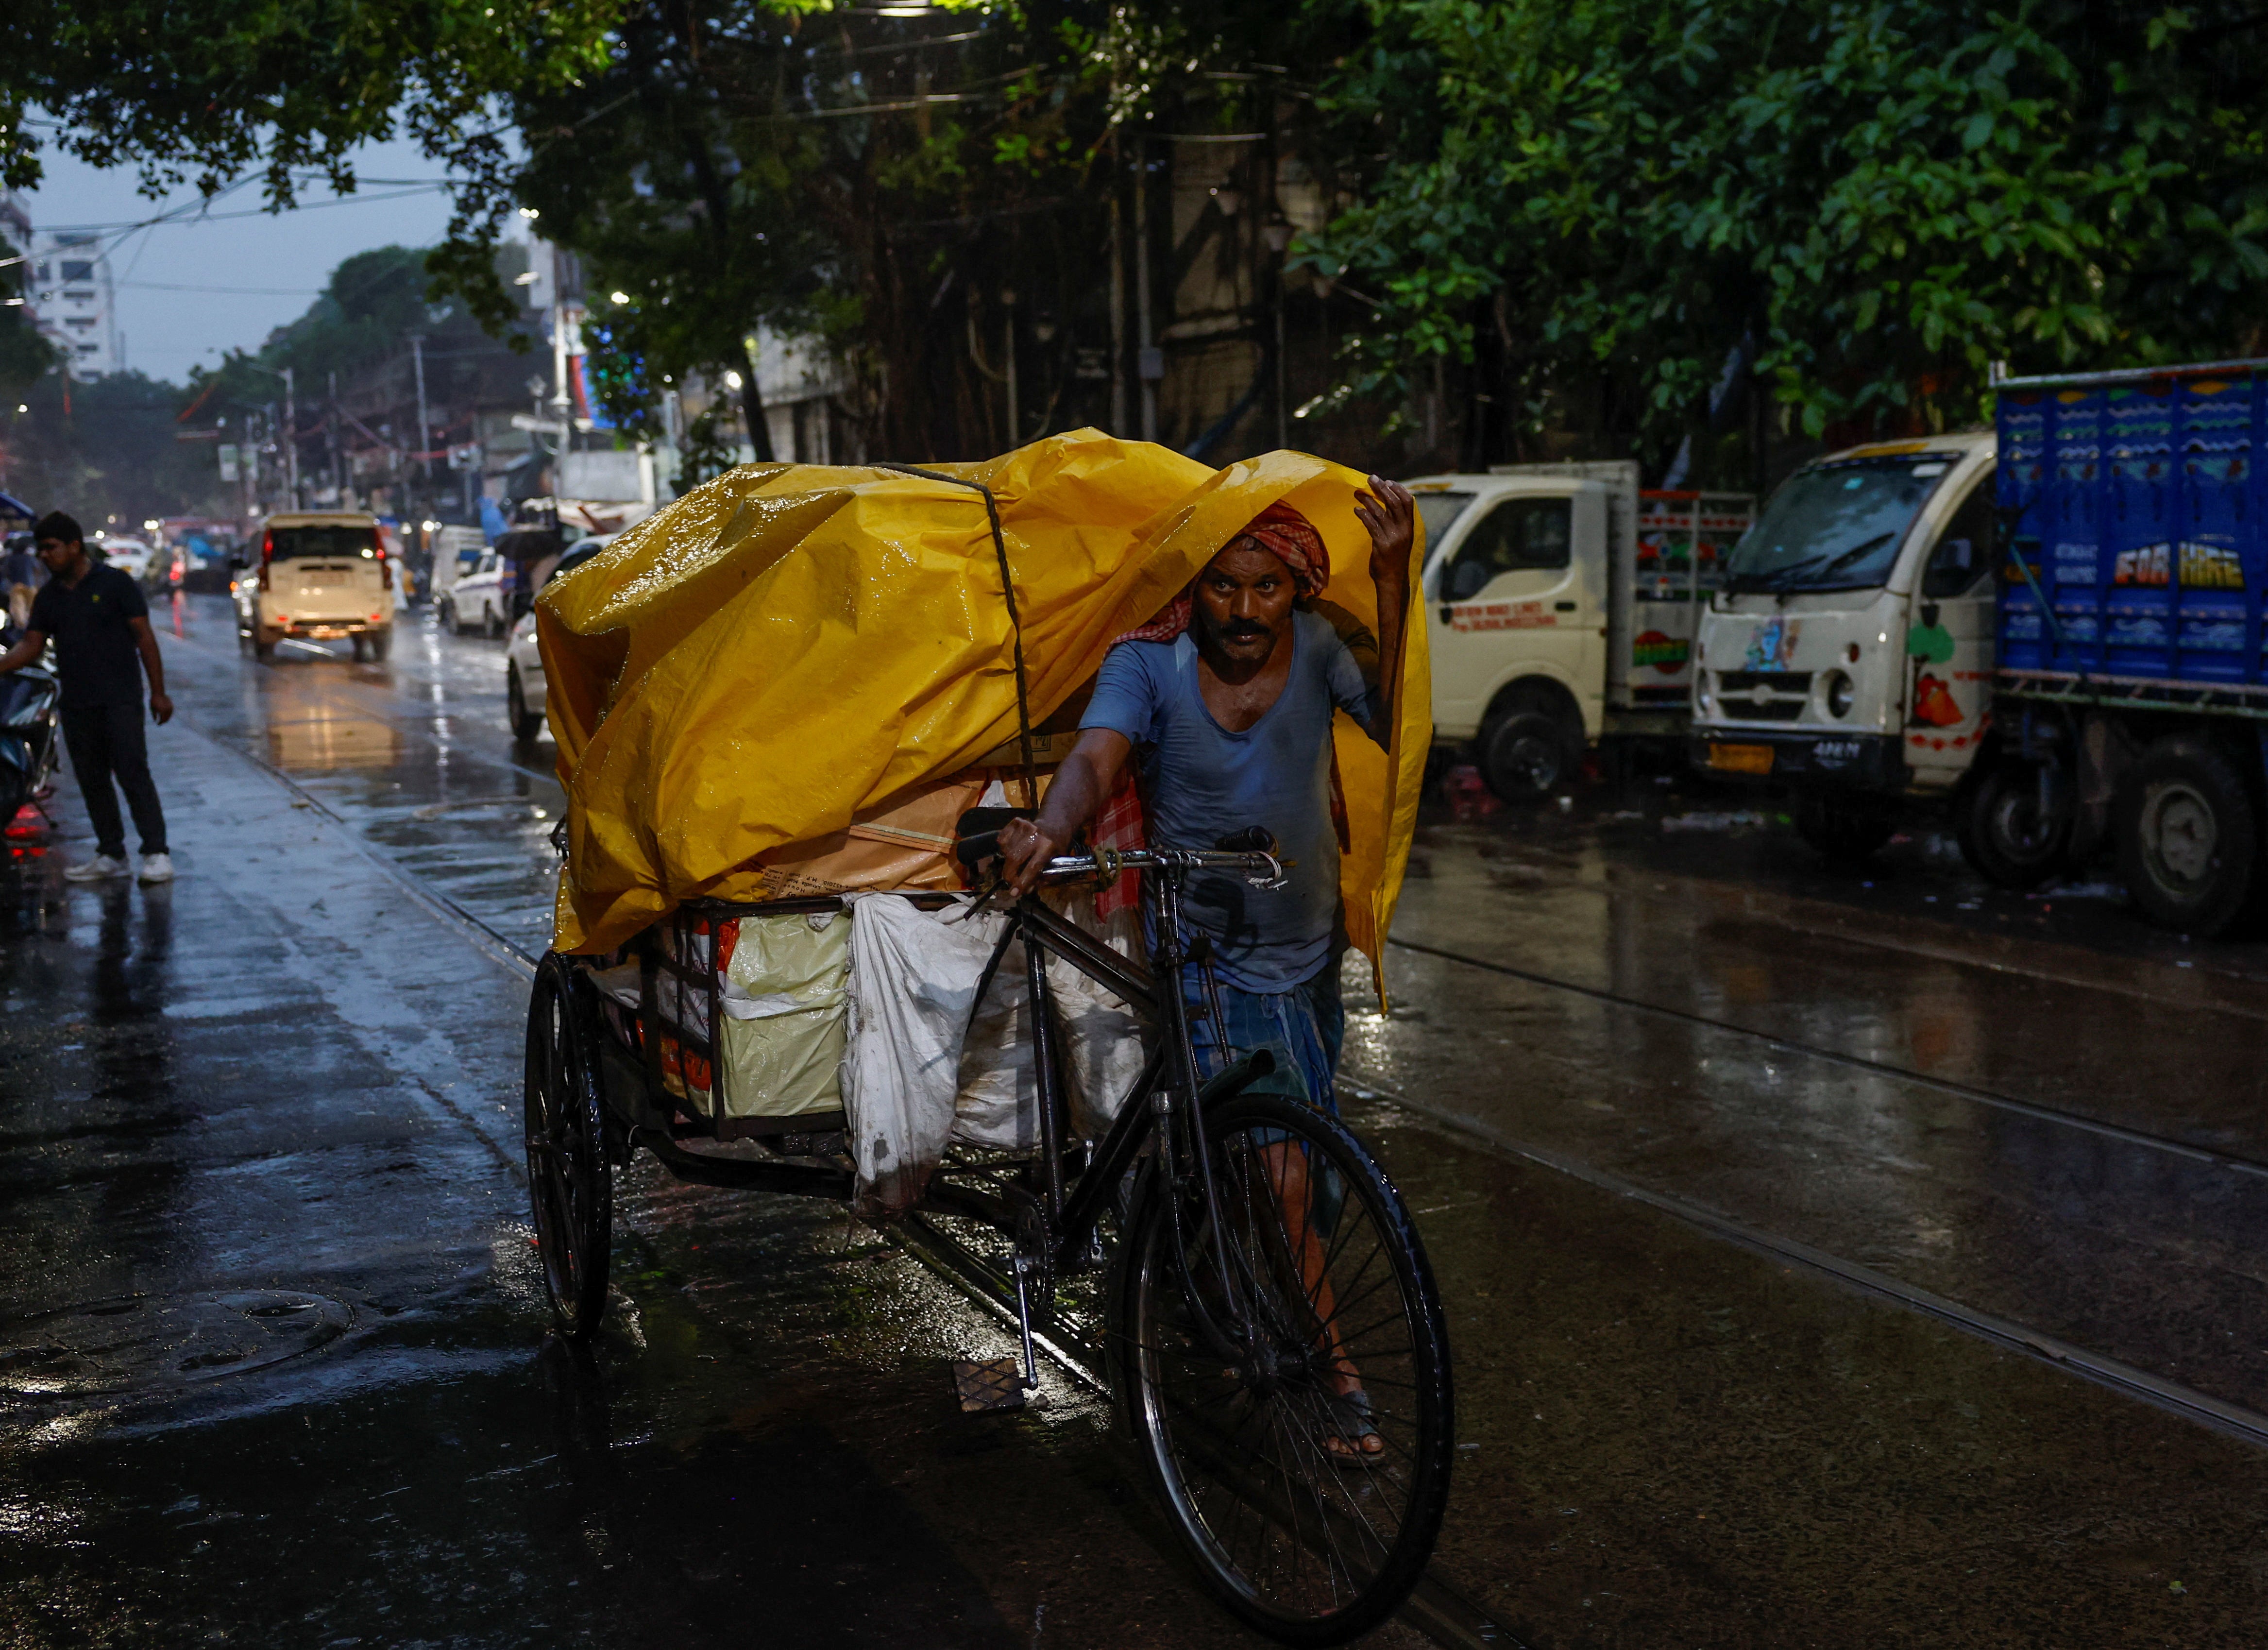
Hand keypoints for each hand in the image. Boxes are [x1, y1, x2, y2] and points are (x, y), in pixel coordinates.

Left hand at [149, 691, 172, 725]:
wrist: (158, 693)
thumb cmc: (153, 701)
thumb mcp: (152, 708)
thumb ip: (154, 715)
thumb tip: (155, 720)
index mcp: (162, 711)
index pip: (162, 719)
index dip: (160, 722)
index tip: (158, 724)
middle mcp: (167, 710)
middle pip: (166, 718)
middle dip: (163, 721)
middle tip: (160, 723)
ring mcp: (170, 708)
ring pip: (169, 716)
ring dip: (166, 718)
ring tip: (163, 720)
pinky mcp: (171, 706)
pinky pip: (170, 712)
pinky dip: (168, 715)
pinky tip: (166, 715)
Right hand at [997, 816, 1062, 896]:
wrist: (1055, 825)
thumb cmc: (1057, 847)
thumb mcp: (1058, 864)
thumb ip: (1044, 879)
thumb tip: (1027, 889)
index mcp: (1048, 846)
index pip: (1032, 867)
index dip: (1022, 881)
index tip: (1014, 893)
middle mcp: (1036, 835)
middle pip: (1014, 859)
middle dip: (1010, 874)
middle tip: (1011, 881)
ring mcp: (1024, 826)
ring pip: (1006, 850)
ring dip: (1008, 861)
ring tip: (1018, 861)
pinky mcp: (1016, 822)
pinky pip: (1002, 840)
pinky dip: (1005, 848)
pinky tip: (1016, 848)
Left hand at [1355, 474, 1415, 592]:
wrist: (1392, 580)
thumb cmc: (1394, 558)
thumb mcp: (1401, 539)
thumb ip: (1396, 523)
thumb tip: (1387, 504)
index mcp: (1410, 527)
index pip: (1408, 502)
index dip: (1399, 489)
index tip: (1388, 481)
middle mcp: (1404, 530)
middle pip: (1394, 503)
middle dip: (1382, 488)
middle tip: (1371, 478)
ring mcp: (1393, 538)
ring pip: (1380, 512)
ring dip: (1368, 500)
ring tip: (1358, 493)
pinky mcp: (1381, 545)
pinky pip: (1371, 525)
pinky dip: (1363, 515)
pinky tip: (1356, 510)